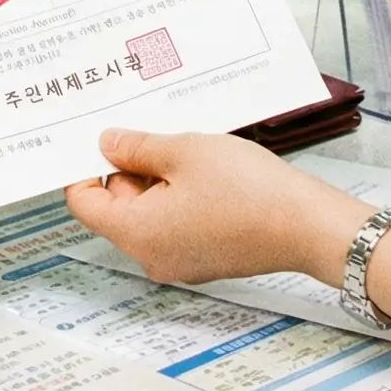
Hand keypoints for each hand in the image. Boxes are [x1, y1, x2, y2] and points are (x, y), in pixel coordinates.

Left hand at [65, 129, 370, 286]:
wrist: (307, 225)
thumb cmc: (247, 189)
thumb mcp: (183, 152)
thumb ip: (136, 148)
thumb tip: (106, 144)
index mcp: (135, 233)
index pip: (84, 202)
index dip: (83, 166)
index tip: (94, 136)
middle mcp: (151, 256)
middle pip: (117, 207)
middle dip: (128, 167)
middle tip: (148, 129)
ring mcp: (179, 261)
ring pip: (148, 212)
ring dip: (157, 178)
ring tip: (184, 146)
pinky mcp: (205, 258)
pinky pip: (175, 223)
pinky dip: (179, 195)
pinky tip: (203, 169)